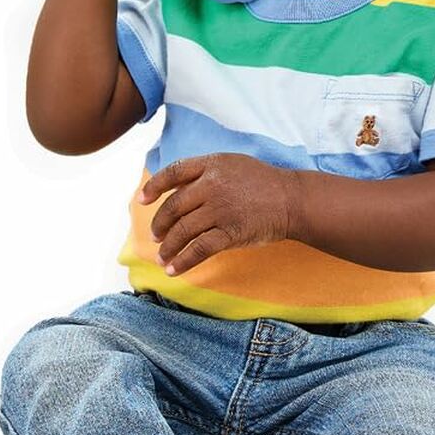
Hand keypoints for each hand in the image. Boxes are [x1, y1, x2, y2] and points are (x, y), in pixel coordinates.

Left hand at [137, 153, 299, 275]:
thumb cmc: (262, 182)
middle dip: (159, 224)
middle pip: (173, 206)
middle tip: (155, 236)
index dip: (153, 187)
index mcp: (211, 165)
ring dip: (167, 247)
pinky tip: (174, 270)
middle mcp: (212, 185)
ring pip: (182, 231)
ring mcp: (220, 209)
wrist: (291, 199)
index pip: (172, 172)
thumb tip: (175, 188)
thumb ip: (204, 172)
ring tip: (162, 257)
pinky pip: (198, 249)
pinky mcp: (230, 232)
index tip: (142, 200)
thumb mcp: (232, 164)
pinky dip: (182, 262)